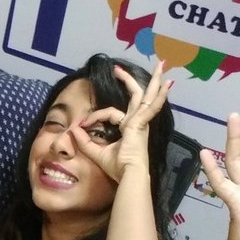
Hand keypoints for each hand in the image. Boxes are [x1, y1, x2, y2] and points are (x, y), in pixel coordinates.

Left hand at [72, 59, 170, 183]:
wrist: (129, 175)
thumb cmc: (118, 168)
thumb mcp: (96, 152)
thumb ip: (85, 142)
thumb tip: (73, 130)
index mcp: (130, 128)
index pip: (110, 113)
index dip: (95, 116)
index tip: (83, 123)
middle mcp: (137, 122)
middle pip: (137, 96)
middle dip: (129, 80)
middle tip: (119, 67)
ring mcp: (141, 121)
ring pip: (146, 95)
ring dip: (153, 80)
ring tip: (161, 64)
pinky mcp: (141, 123)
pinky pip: (150, 105)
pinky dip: (159, 96)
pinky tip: (167, 84)